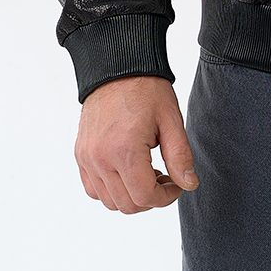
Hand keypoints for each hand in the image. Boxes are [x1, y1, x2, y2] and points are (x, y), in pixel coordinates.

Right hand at [74, 75, 198, 214]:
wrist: (118, 66)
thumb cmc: (146, 88)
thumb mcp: (170, 119)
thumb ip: (180, 155)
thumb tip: (189, 184)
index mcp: (124, 149)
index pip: (144, 197)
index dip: (166, 198)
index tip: (177, 185)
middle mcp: (100, 157)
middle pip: (127, 204)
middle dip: (151, 198)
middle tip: (165, 177)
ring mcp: (87, 157)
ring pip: (109, 201)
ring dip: (131, 195)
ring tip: (147, 172)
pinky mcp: (81, 154)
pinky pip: (93, 189)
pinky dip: (111, 190)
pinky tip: (128, 172)